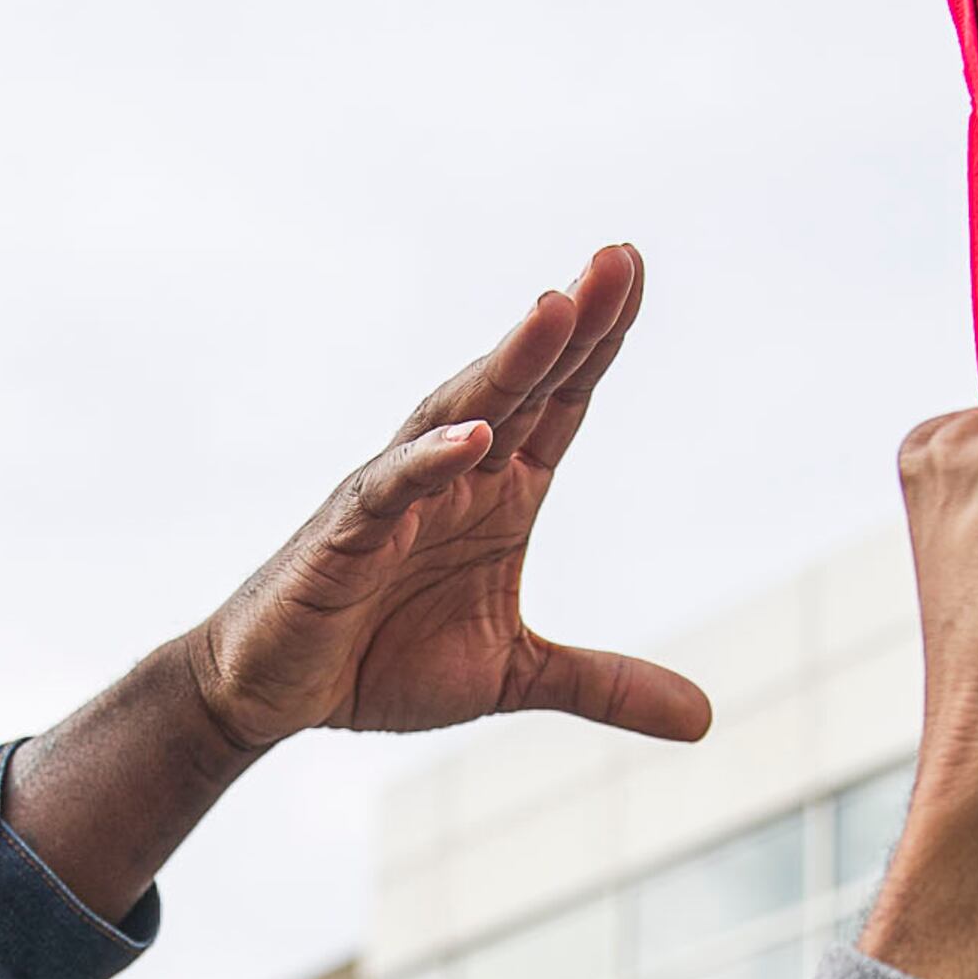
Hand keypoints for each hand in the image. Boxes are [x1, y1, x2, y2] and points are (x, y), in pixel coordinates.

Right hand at [181, 246, 709, 752]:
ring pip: (456, 414)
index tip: (634, 279)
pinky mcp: (343, 537)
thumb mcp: (513, 678)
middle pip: (520, 385)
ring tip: (557, 309)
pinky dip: (431, 462)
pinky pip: (390, 490)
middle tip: (617, 259)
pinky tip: (477, 437)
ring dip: (507, 363)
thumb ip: (602, 684)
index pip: (559, 403)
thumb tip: (704, 719)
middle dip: (569, 325)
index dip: (598, 347)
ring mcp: (396, 497)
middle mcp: (452, 476)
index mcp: (499, 492)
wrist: (274, 694)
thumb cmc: (380, 661)